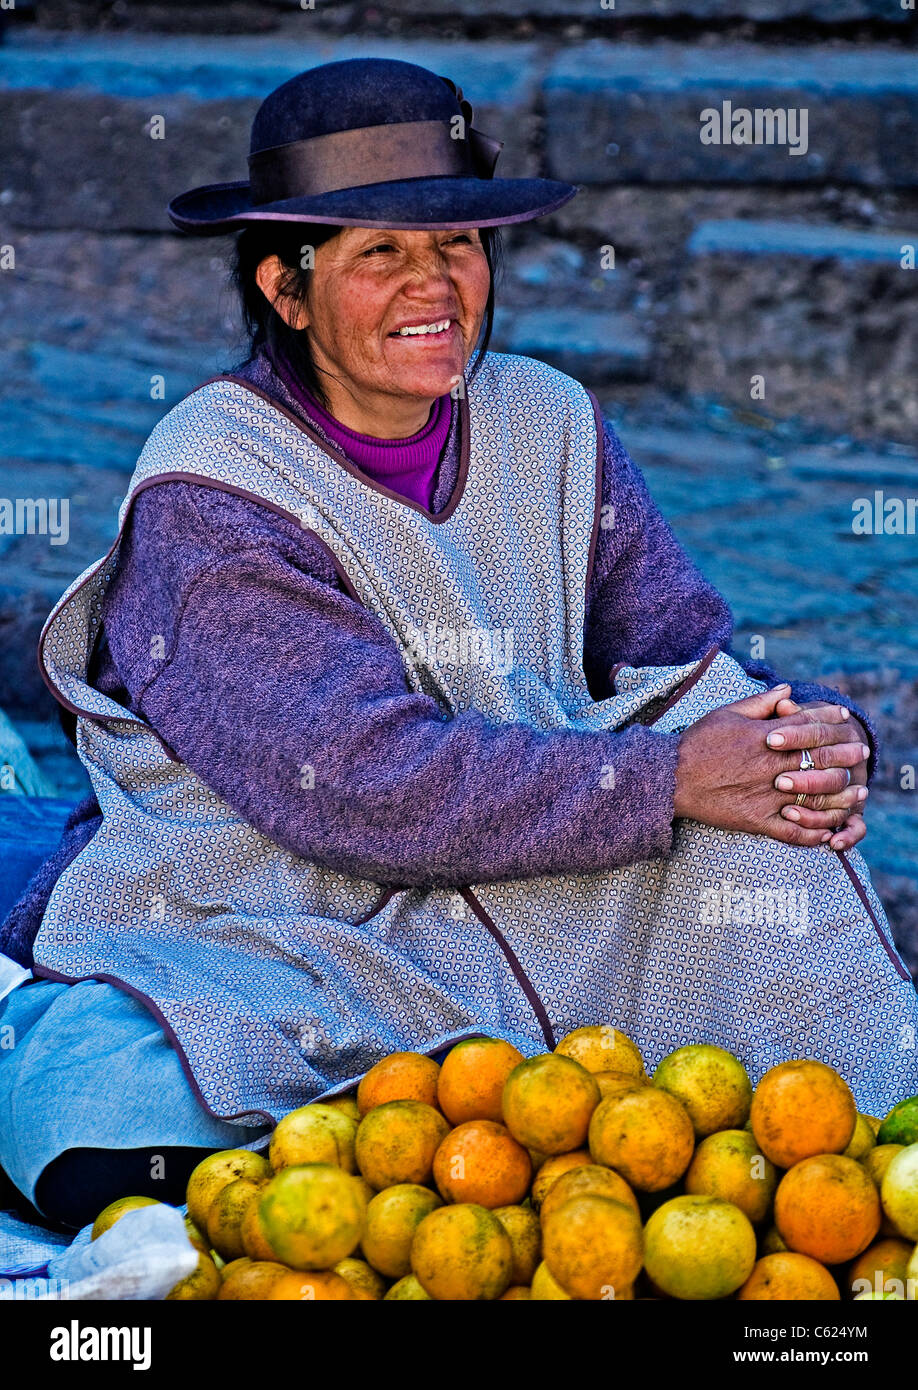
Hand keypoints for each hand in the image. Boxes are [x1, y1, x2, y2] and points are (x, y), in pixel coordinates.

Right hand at [673, 684, 869, 847]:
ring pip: (815, 798)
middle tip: (860, 753)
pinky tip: (829, 833)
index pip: (808, 726)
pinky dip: (814, 834)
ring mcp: (767, 796)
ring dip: (841, 796)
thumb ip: (761, 703)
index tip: (845, 719)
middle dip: (845, 754)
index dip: (829, 720)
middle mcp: (772, 766)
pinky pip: (793, 831)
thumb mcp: (726, 714)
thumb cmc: (697, 744)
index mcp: (766, 738)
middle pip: (820, 760)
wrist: (671, 779)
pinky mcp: (758, 820)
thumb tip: (788, 690)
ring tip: (858, 792)